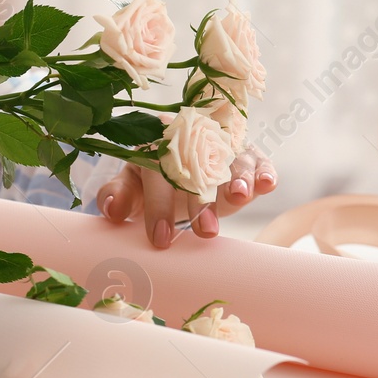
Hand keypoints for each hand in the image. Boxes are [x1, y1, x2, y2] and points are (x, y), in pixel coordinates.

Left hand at [96, 148, 276, 247]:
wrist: (181, 166)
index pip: (156, 174)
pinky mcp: (248, 156)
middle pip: (197, 168)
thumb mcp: (132, 187)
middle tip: (205, 233)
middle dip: (201, 201)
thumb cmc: (153, 181)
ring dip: (237, 177)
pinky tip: (267, 183)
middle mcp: (192, 139)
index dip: (158, 206)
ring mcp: (224, 146)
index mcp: (156, 144)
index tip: (161, 239)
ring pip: (231, 159)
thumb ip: (118, 195)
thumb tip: (111, 210)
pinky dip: (263, 171)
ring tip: (240, 196)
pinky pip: (258, 160)